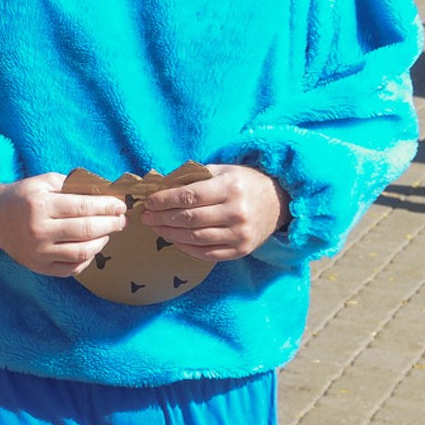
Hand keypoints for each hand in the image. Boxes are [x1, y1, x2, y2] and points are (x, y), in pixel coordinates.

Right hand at [0, 173, 126, 276]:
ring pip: (82, 252)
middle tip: (121, 220)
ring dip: (102, 242)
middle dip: (110, 224)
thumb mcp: (42, 182)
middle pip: (86, 230)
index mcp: (40, 206)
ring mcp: (39, 253)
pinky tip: (92, 247)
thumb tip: (102, 192)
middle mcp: (39, 231)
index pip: (83, 207)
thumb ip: (71, 185)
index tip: (120, 205)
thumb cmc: (21, 197)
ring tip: (108, 233)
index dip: (106, 206)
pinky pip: (72, 268)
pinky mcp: (39, 267)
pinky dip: (88, 259)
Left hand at [141, 164, 288, 261]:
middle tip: (146, 216)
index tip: (149, 202)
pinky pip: (207, 254)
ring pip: (196, 238)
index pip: (190, 196)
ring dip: (170, 234)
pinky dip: (187, 248)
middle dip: (163, 218)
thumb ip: (193, 177)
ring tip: (155, 227)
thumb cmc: (243, 183)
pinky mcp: (242, 250)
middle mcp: (236, 212)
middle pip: (190, 219)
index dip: (165, 200)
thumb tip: (161, 186)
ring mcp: (240, 234)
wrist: (278, 201)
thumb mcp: (222, 170)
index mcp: (230, 188)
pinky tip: (174, 240)